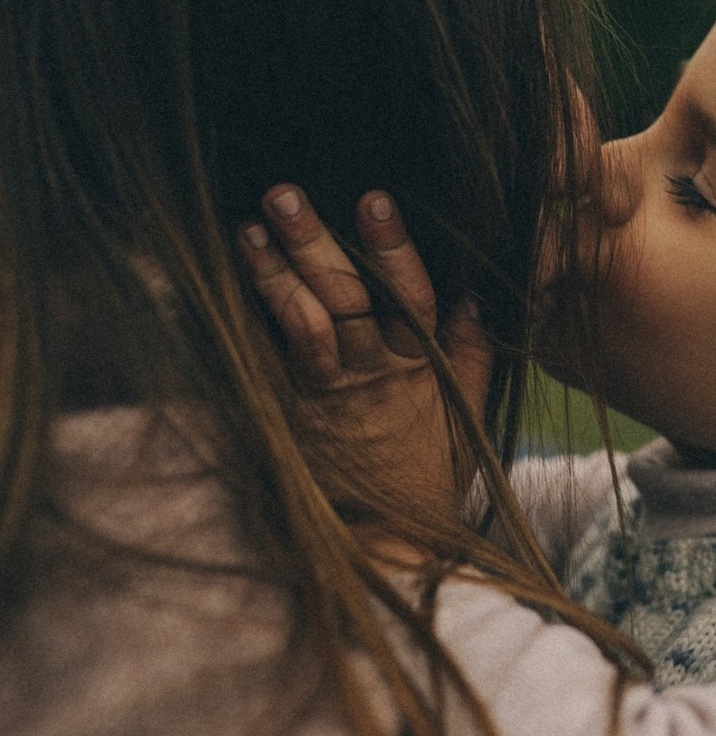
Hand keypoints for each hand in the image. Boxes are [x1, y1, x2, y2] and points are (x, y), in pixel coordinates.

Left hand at [239, 185, 491, 547]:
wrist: (389, 541)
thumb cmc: (432, 472)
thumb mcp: (468, 415)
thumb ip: (473, 356)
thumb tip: (473, 296)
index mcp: (421, 369)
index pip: (413, 298)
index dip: (394, 249)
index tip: (374, 200)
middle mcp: (373, 376)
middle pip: (347, 301)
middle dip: (316, 244)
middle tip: (286, 194)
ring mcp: (327, 398)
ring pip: (302, 328)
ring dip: (272, 277)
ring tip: (248, 229)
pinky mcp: (291, 418)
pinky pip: (265, 367)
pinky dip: (244, 326)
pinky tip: (221, 288)